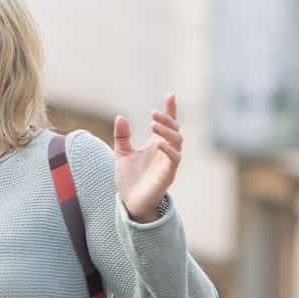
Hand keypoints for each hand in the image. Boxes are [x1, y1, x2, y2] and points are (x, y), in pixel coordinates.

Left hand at [115, 93, 183, 222]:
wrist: (129, 202)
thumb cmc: (129, 178)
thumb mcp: (121, 153)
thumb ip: (122, 136)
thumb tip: (120, 117)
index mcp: (157, 145)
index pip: (168, 124)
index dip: (170, 110)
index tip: (170, 95)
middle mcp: (165, 152)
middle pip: (175, 130)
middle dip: (167, 120)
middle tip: (153, 114)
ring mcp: (168, 163)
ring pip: (178, 142)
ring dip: (167, 132)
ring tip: (153, 124)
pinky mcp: (168, 175)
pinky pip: (175, 159)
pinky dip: (169, 149)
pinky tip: (159, 143)